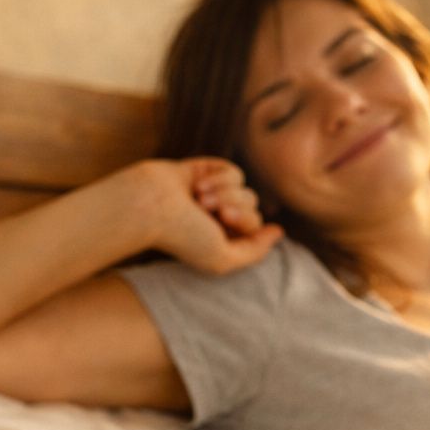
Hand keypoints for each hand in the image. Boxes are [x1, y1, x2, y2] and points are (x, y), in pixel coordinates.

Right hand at [141, 158, 283, 274]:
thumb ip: (256, 251)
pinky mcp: (206, 172)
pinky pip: (234, 172)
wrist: (150, 205)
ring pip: (246, 189)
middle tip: (209, 210)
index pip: (256, 227)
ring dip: (224, 193)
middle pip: (253, 207)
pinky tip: (197, 185)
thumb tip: (278, 232)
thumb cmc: (182, 236)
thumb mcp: (223, 258)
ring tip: (198, 199)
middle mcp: (219, 220)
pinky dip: (218, 177)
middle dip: (235, 206)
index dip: (246, 221)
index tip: (223, 222)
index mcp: (223, 241)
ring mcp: (213, 196)